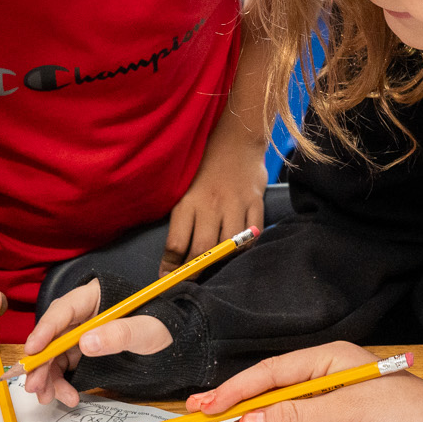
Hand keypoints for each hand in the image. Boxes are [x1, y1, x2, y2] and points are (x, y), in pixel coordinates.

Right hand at [18, 276, 171, 408]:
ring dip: (48, 377)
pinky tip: (67, 397)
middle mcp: (82, 314)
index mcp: (94, 296)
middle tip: (34, 385)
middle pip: (52, 335)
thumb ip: (120, 334)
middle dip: (41, 362)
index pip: (63, 310)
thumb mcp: (147, 331)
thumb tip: (84, 343)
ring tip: (48, 398)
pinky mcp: (82, 353)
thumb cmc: (163, 328)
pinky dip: (61, 383)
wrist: (175, 345)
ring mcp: (81, 334)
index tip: (32, 350)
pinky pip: (64, 367)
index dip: (45, 330)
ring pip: (54, 355)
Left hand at [163, 129, 266, 275]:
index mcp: (188, 201)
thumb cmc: (204, 167)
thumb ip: (181, 218)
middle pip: (202, 250)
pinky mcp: (256, 203)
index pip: (176, 243)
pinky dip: (245, 249)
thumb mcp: (185, 188)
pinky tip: (238, 253)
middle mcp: (211, 204)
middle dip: (194, 272)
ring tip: (214, 269)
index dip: (171, 266)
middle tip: (190, 282)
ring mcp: (236, 204)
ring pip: (229, 246)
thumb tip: (172, 256)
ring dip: (221, 263)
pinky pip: (253, 235)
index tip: (166, 277)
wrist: (236, 139)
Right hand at [193, 342, 422, 421]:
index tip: (209, 405)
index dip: (237, 390)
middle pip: (271, 396)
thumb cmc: (413, 415)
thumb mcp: (350, 412)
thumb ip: (298, 417)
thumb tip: (252, 420)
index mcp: (329, 361)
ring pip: (280, 419)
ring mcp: (331, 408)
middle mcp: (327, 381)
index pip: (272, 373)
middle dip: (236, 411)